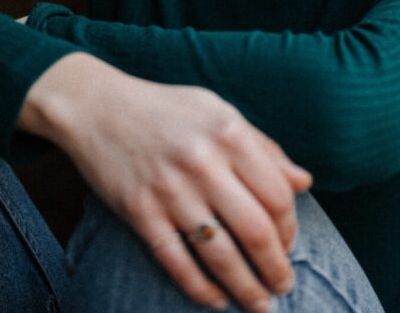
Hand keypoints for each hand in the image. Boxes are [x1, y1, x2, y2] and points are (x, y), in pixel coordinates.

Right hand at [24, 54, 312, 311]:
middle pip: (255, 230)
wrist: (95, 106)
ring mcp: (169, 189)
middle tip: (284, 287)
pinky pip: (176, 261)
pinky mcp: (139, 211)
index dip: (290, 228)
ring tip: (259, 305)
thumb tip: (304, 182)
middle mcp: (203, 162)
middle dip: (276, 268)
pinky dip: (199, 288)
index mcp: (229, 133)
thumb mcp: (219, 112)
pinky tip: (215, 300)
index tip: (289, 246)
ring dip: (245, 287)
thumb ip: (263, 148)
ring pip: (219, 253)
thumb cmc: (165, 109)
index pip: (277, 195)